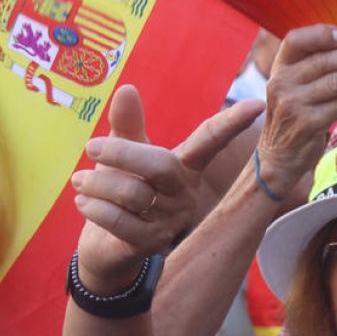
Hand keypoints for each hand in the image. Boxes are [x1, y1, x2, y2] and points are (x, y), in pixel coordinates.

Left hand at [72, 84, 263, 293]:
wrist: (107, 247)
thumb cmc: (122, 191)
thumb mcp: (124, 155)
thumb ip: (127, 125)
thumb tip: (127, 88)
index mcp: (184, 166)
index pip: (210, 141)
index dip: (232, 123)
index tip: (257, 105)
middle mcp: (184, 193)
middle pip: (160, 165)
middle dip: (122, 153)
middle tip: (91, 146)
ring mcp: (170, 220)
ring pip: (133, 194)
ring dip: (98, 183)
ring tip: (79, 180)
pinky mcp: (151, 244)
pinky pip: (120, 221)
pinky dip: (95, 208)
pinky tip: (83, 202)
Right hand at [255, 25, 336, 197]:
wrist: (279, 156)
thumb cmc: (295, 116)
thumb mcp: (294, 87)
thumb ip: (313, 67)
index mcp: (280, 67)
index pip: (295, 40)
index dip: (320, 34)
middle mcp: (282, 82)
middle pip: (322, 62)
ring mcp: (293, 104)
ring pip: (336, 83)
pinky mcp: (308, 123)